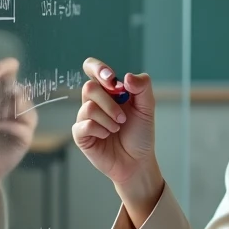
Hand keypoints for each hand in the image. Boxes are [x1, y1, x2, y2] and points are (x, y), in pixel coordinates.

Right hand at [73, 58, 156, 186]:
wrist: (138, 161)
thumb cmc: (140, 133)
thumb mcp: (147, 107)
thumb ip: (142, 87)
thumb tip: (126, 77)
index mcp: (108, 91)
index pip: (92, 68)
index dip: (97, 68)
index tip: (111, 80)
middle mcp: (94, 101)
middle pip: (89, 87)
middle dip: (110, 103)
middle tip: (123, 118)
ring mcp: (85, 118)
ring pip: (88, 107)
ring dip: (109, 119)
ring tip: (117, 128)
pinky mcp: (81, 134)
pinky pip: (84, 125)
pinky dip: (101, 130)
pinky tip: (107, 136)